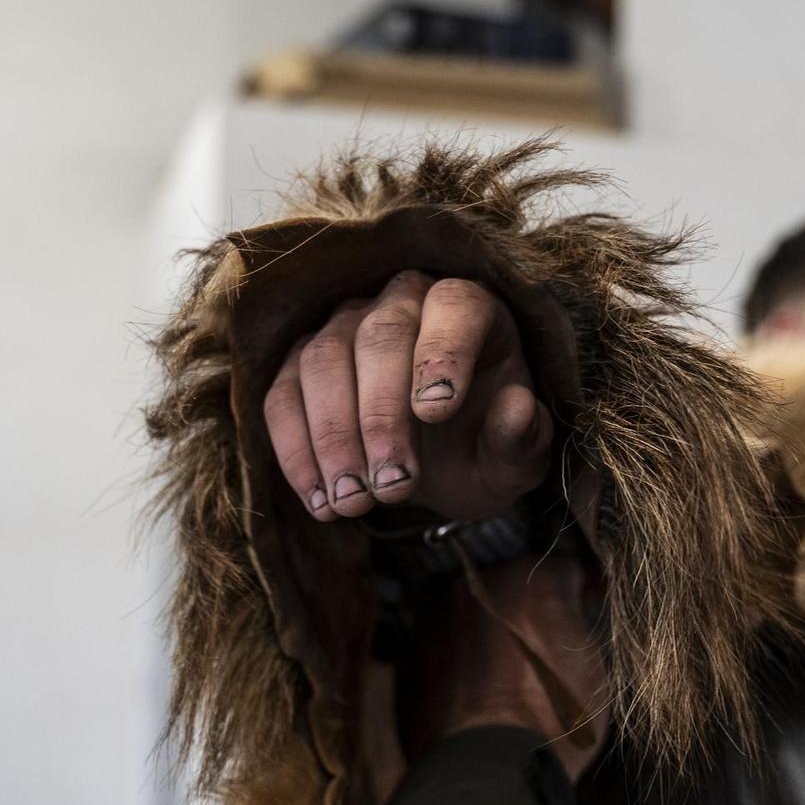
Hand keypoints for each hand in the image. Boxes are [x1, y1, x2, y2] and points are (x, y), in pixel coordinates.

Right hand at [264, 273, 553, 521]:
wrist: (443, 466)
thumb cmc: (486, 447)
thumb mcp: (517, 456)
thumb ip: (522, 435)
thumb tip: (516, 410)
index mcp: (470, 308)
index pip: (453, 307)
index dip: (441, 354)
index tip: (437, 412)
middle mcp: (403, 300)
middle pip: (380, 335)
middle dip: (381, 416)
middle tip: (393, 485)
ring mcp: (344, 325)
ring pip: (322, 360)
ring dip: (333, 438)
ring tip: (354, 504)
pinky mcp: (300, 363)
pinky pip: (282, 395)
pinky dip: (297, 451)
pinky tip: (322, 503)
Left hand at [405, 553, 610, 778]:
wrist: (491, 772)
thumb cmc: (554, 721)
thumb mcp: (592, 666)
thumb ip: (575, 623)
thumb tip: (570, 614)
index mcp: (531, 578)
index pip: (563, 568)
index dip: (577, 589)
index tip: (584, 604)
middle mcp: (477, 584)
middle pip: (509, 580)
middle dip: (525, 604)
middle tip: (542, 639)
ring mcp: (436, 615)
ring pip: (469, 609)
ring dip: (486, 627)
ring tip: (504, 667)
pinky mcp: (409, 653)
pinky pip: (440, 642)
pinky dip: (456, 656)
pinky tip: (475, 688)